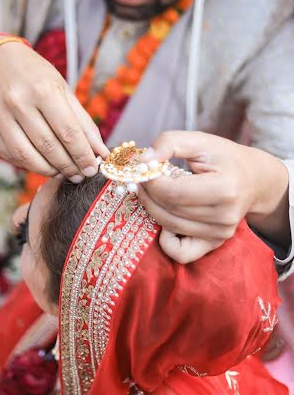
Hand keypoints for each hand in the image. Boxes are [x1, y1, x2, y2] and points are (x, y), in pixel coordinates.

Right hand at [0, 41, 108, 178]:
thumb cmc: (36, 76)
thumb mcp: (63, 90)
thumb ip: (83, 122)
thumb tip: (100, 151)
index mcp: (43, 89)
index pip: (68, 131)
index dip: (82, 154)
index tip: (92, 169)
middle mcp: (18, 101)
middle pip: (48, 146)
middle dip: (67, 166)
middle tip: (79, 174)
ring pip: (26, 156)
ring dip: (48, 170)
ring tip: (62, 172)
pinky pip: (9, 155)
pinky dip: (27, 165)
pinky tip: (40, 164)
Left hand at [138, 131, 289, 263]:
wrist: (253, 180)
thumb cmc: (224, 158)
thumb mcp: (199, 141)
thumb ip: (169, 142)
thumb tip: (144, 159)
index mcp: (225, 188)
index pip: (173, 193)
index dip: (151, 182)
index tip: (143, 169)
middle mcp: (225, 216)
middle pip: (169, 211)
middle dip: (148, 194)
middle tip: (142, 179)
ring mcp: (221, 233)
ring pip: (170, 227)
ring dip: (152, 209)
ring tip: (152, 192)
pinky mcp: (215, 243)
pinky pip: (180, 253)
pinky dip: (165, 239)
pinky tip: (167, 216)